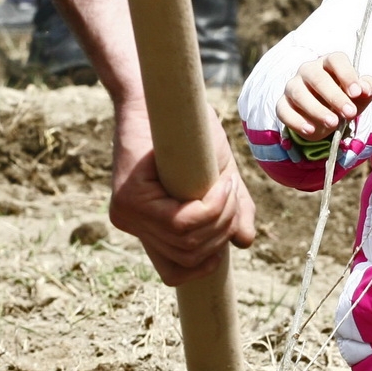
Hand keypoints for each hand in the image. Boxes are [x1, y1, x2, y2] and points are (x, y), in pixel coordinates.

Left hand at [107, 101, 255, 285]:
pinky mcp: (129, 199)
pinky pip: (180, 223)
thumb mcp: (218, 180)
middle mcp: (132, 227)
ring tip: (227, 185)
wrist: (164, 98)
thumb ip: (230, 211)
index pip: (173, 272)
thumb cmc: (190, 135)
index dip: (205, 265)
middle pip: (190, 257)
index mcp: (149, 229)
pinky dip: (210, 207)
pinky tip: (221, 185)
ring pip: (187, 241)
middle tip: (232, 195)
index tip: (226, 239)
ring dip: (220, 215)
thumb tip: (244, 242)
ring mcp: (126, 215)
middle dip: (222, 231)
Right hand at [276, 53, 371, 142]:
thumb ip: (368, 87)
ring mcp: (293, 86)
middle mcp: (308, 70)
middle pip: (317, 77)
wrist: (326, 117)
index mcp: (329, 63)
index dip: (347, 75)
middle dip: (334, 96)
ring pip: (299, 94)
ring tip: (333, 123)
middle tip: (350, 113)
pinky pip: (284, 110)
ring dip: (317, 110)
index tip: (357, 93)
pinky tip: (311, 130)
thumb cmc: (345, 98)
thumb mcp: (361, 94)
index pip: (336, 60)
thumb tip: (365, 88)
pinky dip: (296, 121)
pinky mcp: (283, 104)